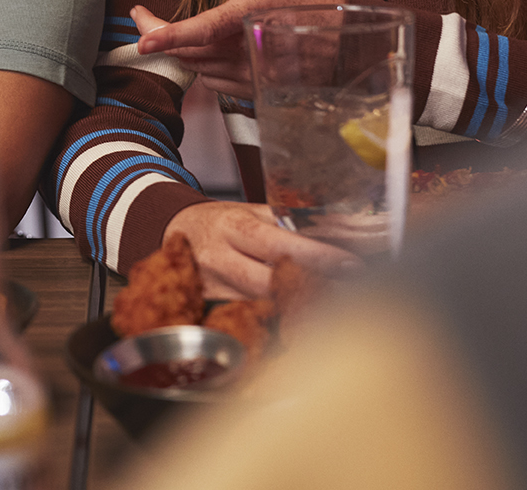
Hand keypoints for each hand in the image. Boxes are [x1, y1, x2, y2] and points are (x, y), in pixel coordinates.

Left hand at [135, 0, 346, 96]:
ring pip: (197, 68)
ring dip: (182, 50)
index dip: (167, 35)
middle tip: (144, 17)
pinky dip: (203, 66)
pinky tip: (212, 49)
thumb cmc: (314, 2)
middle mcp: (247, 51)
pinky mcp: (253, 92)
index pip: (201, 31)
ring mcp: (251, 75)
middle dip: (158, 35)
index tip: (143, 37)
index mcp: (249, 17)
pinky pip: (213, 82)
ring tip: (179, 30)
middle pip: (187, 52)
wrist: (350, 45)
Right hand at [163, 201, 361, 299]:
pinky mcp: (211, 306)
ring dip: (300, 304)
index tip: (350, 264)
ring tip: (337, 304)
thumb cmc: (220, 221)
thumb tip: (340, 228)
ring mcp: (214, 286)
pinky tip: (303, 316)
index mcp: (233, 227)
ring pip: (263, 304)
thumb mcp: (250, 211)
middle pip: (270, 282)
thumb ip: (289, 221)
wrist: (173, 231)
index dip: (316, 256)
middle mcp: (220, 258)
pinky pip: (251, 315)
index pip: (278, 244)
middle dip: (313, 288)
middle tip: (352, 292)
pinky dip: (279, 316)